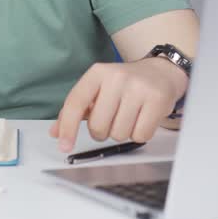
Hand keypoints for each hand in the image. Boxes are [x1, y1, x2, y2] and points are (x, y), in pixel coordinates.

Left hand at [49, 58, 187, 152]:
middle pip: (97, 126)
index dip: (68, 127)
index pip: (75, 102)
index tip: (64, 146)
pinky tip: (143, 119)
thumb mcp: (99, 89)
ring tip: (130, 116)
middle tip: (112, 119)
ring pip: (118, 134)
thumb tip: (56, 133)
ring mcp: (138, 88)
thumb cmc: (125, 85)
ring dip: (122, 133)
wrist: (161, 72)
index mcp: (97, 73)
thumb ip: (76, 110)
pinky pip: (140, 136)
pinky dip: (140, 134)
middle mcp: (117, 77)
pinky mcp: (157, 100)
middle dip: (102, 132)